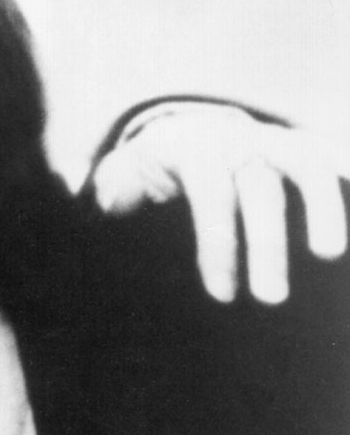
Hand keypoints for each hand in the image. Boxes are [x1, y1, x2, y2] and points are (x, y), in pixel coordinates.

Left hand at [90, 106, 349, 304]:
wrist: (181, 135)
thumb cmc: (146, 175)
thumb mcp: (122, 182)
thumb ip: (115, 197)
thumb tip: (108, 203)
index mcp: (190, 149)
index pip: (210, 195)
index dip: (217, 243)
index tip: (221, 294)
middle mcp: (237, 140)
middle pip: (261, 189)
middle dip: (268, 245)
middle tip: (273, 300)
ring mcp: (275, 141)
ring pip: (308, 166)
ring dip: (325, 209)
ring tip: (330, 256)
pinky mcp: (302, 150)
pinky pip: (330, 161)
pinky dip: (345, 183)